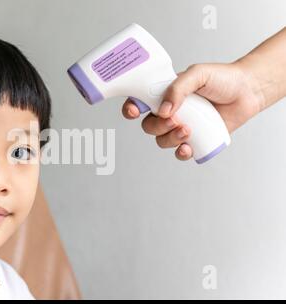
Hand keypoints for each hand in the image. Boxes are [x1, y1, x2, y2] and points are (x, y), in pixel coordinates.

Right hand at [121, 62, 263, 159]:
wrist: (248, 91)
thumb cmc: (223, 78)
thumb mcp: (198, 74)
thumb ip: (178, 87)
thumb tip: (164, 109)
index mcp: (164, 94)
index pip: (139, 102)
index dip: (130, 109)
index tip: (134, 111)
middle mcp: (170, 112)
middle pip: (149, 126)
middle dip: (158, 126)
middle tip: (175, 119)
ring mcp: (182, 127)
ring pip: (162, 141)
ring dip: (170, 139)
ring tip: (188, 130)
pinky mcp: (196, 140)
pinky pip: (180, 152)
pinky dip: (181, 153)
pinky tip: (188, 147)